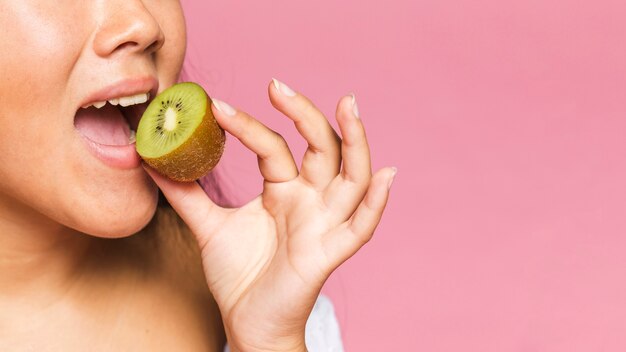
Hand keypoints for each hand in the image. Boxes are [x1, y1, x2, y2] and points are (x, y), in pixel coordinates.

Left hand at [144, 78, 395, 351]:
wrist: (246, 321)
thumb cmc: (239, 274)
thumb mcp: (209, 226)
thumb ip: (186, 194)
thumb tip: (148, 159)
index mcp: (285, 189)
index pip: (275, 146)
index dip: (249, 126)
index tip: (216, 106)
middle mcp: (310, 199)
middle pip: (321, 148)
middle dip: (306, 114)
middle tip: (277, 86)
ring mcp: (323, 223)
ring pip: (351, 177)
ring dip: (356, 141)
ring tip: (348, 106)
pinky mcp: (328, 253)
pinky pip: (360, 228)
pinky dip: (375, 204)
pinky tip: (385, 176)